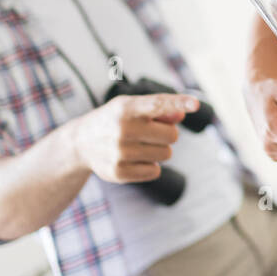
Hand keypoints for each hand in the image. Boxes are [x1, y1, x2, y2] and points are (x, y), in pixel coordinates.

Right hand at [72, 93, 190, 182]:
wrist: (80, 142)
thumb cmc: (115, 120)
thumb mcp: (131, 107)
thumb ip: (159, 109)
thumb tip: (182, 113)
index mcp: (126, 108)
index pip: (157, 103)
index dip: (178, 102)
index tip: (196, 103)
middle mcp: (122, 129)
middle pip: (172, 135)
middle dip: (166, 134)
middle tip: (148, 133)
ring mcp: (120, 152)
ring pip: (166, 154)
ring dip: (159, 150)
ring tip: (139, 145)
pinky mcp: (119, 172)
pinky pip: (155, 171)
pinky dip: (150, 166)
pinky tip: (133, 159)